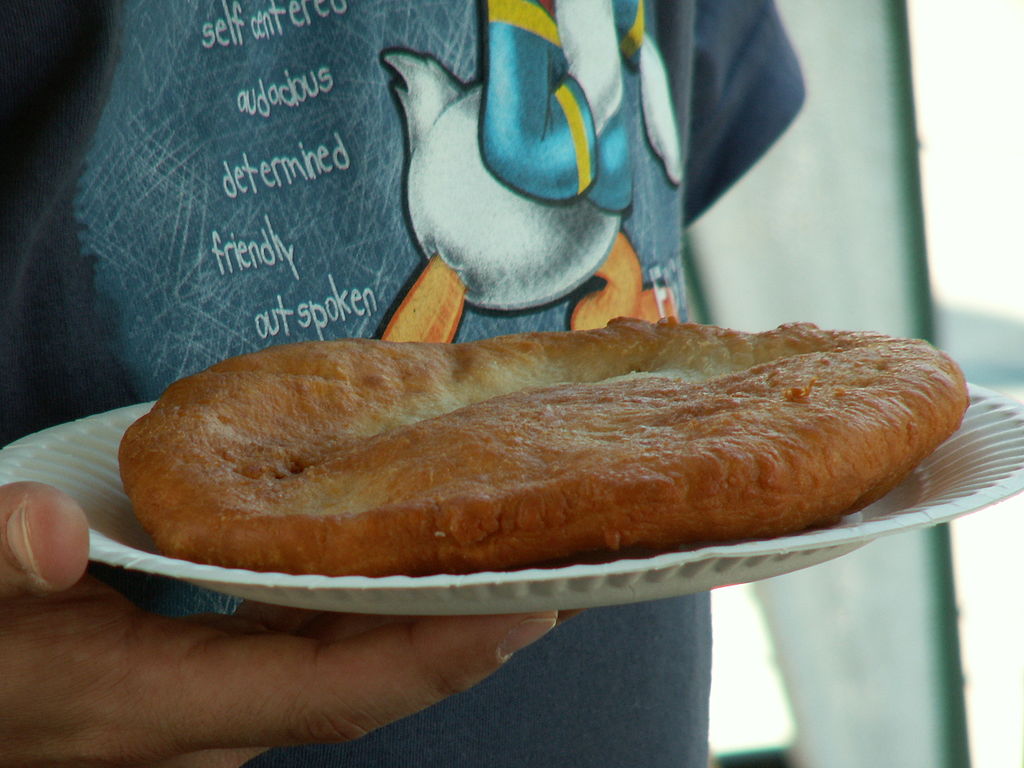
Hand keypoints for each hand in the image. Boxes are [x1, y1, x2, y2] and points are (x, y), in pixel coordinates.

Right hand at [0, 482, 557, 767]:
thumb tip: (49, 534)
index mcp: (158, 705)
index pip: (338, 689)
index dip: (442, 653)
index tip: (528, 604)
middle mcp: (208, 720)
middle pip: (373, 678)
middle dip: (471, 629)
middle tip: (554, 558)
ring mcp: (215, 706)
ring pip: (353, 664)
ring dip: (433, 614)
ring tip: (500, 550)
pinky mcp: (211, 680)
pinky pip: (319, 648)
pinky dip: (375, 606)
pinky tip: (397, 555)